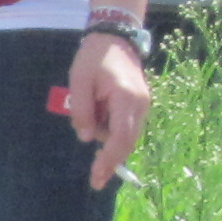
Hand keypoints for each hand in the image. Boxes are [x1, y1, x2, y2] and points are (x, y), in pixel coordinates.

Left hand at [64, 33, 150, 192]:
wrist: (114, 38)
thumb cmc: (93, 58)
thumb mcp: (79, 81)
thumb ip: (82, 111)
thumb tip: (88, 138)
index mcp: (126, 98)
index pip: (121, 136)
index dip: (109, 159)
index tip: (97, 176)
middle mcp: (141, 105)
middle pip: (128, 142)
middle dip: (112, 162)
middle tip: (95, 181)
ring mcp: (143, 105)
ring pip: (127, 135)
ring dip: (109, 142)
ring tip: (88, 118)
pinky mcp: (139, 104)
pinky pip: (126, 126)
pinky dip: (112, 132)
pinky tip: (96, 123)